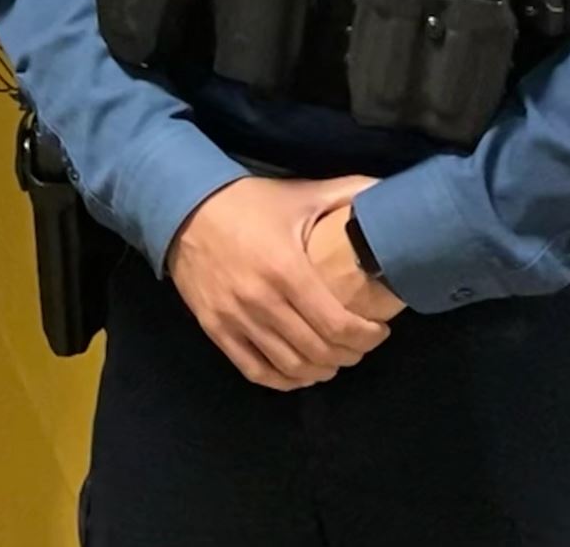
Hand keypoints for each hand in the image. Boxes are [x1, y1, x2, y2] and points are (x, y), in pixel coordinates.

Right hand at [166, 175, 391, 390]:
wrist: (181, 206)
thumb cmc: (245, 202)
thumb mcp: (297, 194)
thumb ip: (346, 192)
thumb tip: (387, 189)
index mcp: (286, 269)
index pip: (338, 325)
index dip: (366, 337)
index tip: (378, 331)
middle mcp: (261, 300)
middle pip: (319, 351)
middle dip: (350, 355)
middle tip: (360, 345)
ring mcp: (235, 317)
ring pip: (291, 367)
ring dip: (321, 370)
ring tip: (333, 358)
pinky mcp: (215, 327)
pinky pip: (255, 370)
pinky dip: (284, 380)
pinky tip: (299, 373)